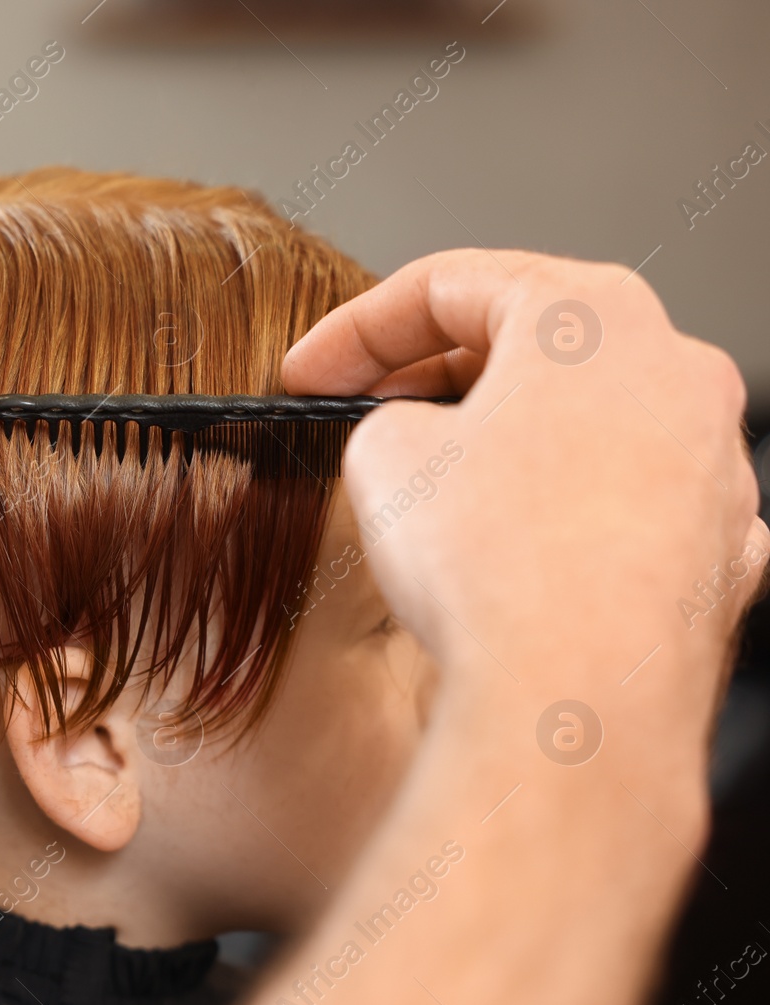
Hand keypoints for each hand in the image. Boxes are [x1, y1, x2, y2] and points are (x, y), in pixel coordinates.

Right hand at [228, 252, 768, 1004]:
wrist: (571, 700)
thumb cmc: (496, 567)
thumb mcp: (382, 456)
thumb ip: (391, 418)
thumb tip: (411, 437)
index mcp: (594, 315)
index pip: (450, 284)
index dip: (353, 329)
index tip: (308, 372)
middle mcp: (674, 373)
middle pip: (531, 345)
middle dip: (431, 376)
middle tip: (361, 413)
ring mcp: (711, 465)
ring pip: (583, 425)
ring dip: (500, 443)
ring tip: (430, 490)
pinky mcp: (718, 551)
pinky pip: (620, 506)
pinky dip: (558, 513)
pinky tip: (505, 555)